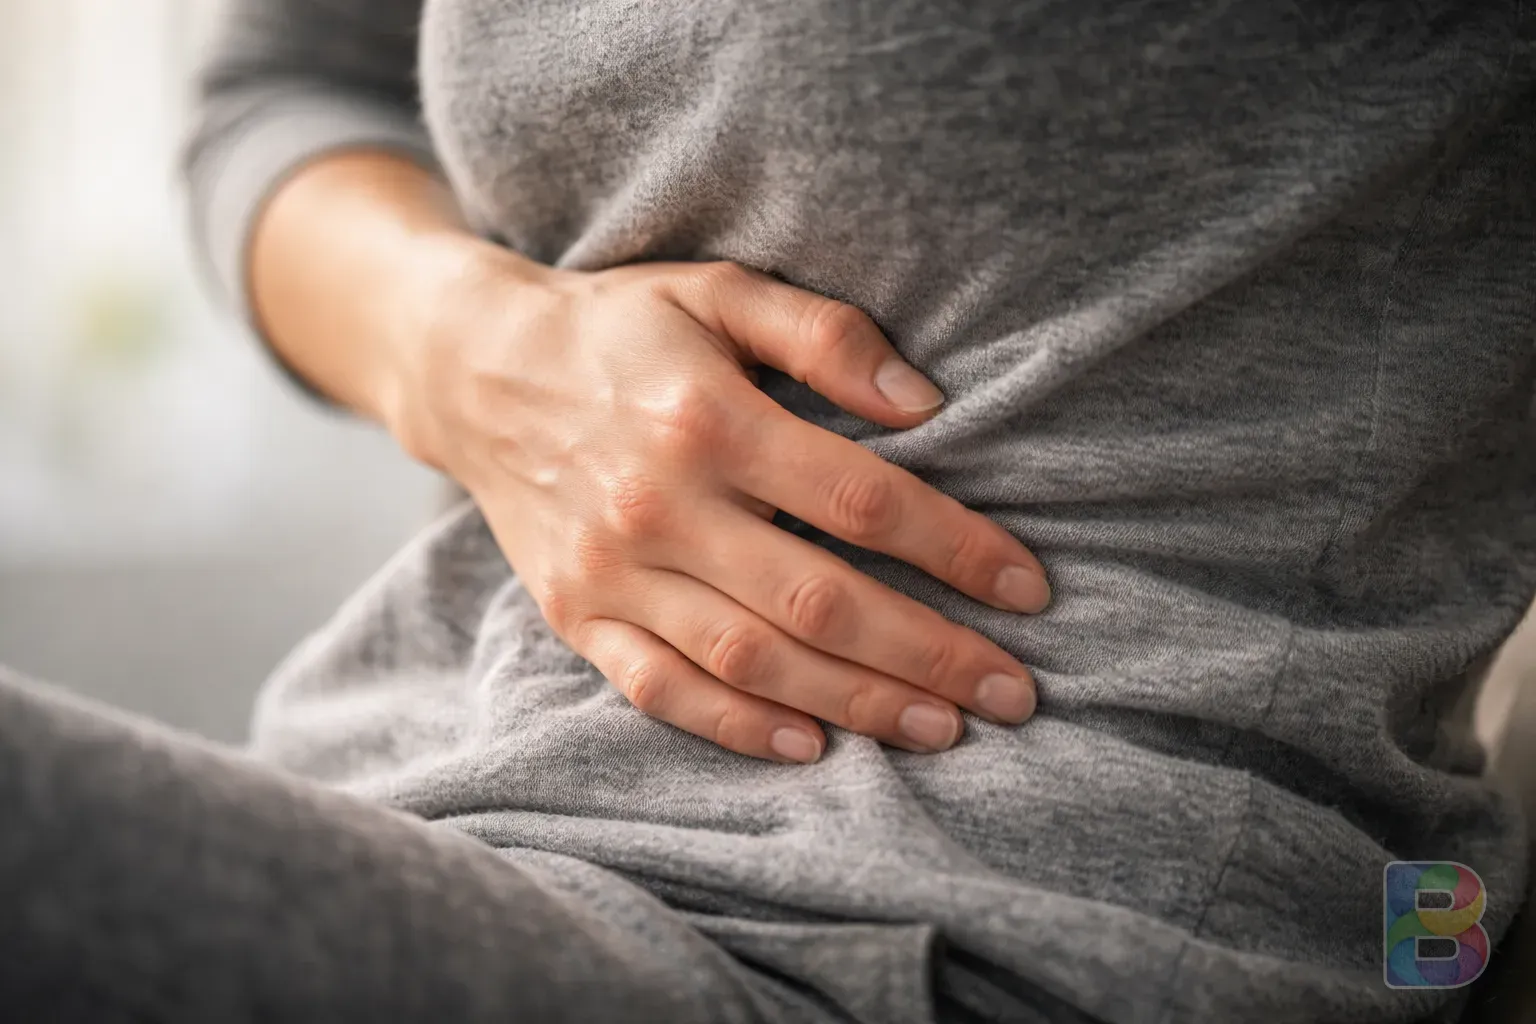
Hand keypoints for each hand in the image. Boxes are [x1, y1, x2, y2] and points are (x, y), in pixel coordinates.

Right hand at [390, 243, 1048, 762]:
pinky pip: (660, 689)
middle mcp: (660, 504)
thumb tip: (926, 404)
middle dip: (930, 654)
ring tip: (941, 728)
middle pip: (818, 599)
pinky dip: (736, 726)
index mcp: (708, 418)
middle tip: (1013, 693)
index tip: (1028, 589)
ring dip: (856, 702)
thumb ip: (823, 334)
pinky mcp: (577, 615)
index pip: (861, 500)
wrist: (477, 371)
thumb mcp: (718, 290)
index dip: (956, 549)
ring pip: (751, 659)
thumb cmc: (618, 326)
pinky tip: (811, 743)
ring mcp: (613, 571)